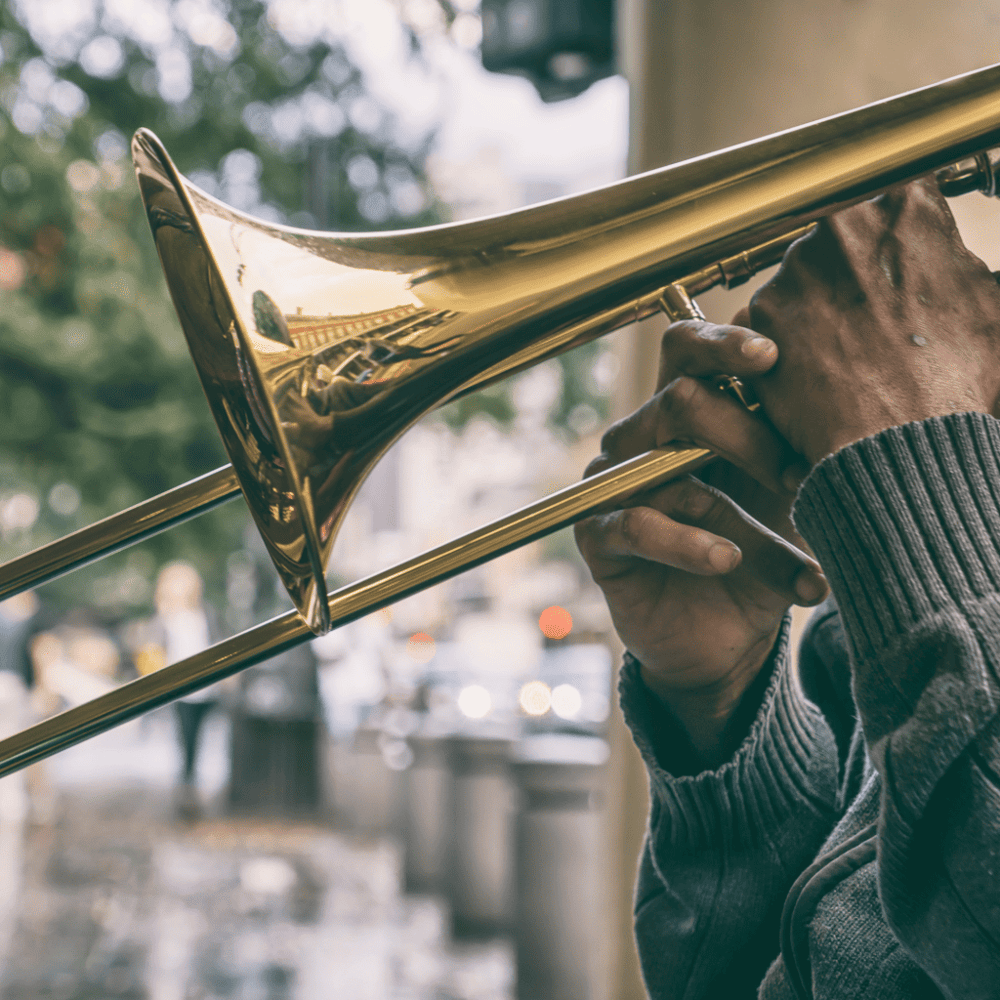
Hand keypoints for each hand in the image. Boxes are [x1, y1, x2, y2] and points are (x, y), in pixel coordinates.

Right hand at [575, 320, 826, 765]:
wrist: (725, 642)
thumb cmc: (761, 557)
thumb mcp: (790, 502)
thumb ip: (795, 447)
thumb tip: (830, 393)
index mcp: (686, 416)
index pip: (686, 352)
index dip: (722, 345)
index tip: (772, 355)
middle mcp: (643, 440)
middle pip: (678, 400)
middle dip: (746, 435)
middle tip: (796, 476)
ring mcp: (615, 486)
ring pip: (665, 468)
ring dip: (734, 513)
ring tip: (781, 550)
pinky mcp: (597, 536)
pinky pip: (635, 526)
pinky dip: (686, 544)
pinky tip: (724, 562)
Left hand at [747, 178, 999, 463]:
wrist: (898, 445)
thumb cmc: (955, 380)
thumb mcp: (992, 306)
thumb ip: (965, 267)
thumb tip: (956, 260)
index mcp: (906, 208)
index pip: (893, 199)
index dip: (896, 239)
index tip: (895, 264)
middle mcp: (843, 225)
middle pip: (842, 239)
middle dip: (853, 272)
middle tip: (870, 319)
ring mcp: (796, 268)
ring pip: (805, 278)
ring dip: (820, 307)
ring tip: (848, 352)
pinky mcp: (762, 312)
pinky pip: (774, 318)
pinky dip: (790, 341)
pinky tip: (818, 369)